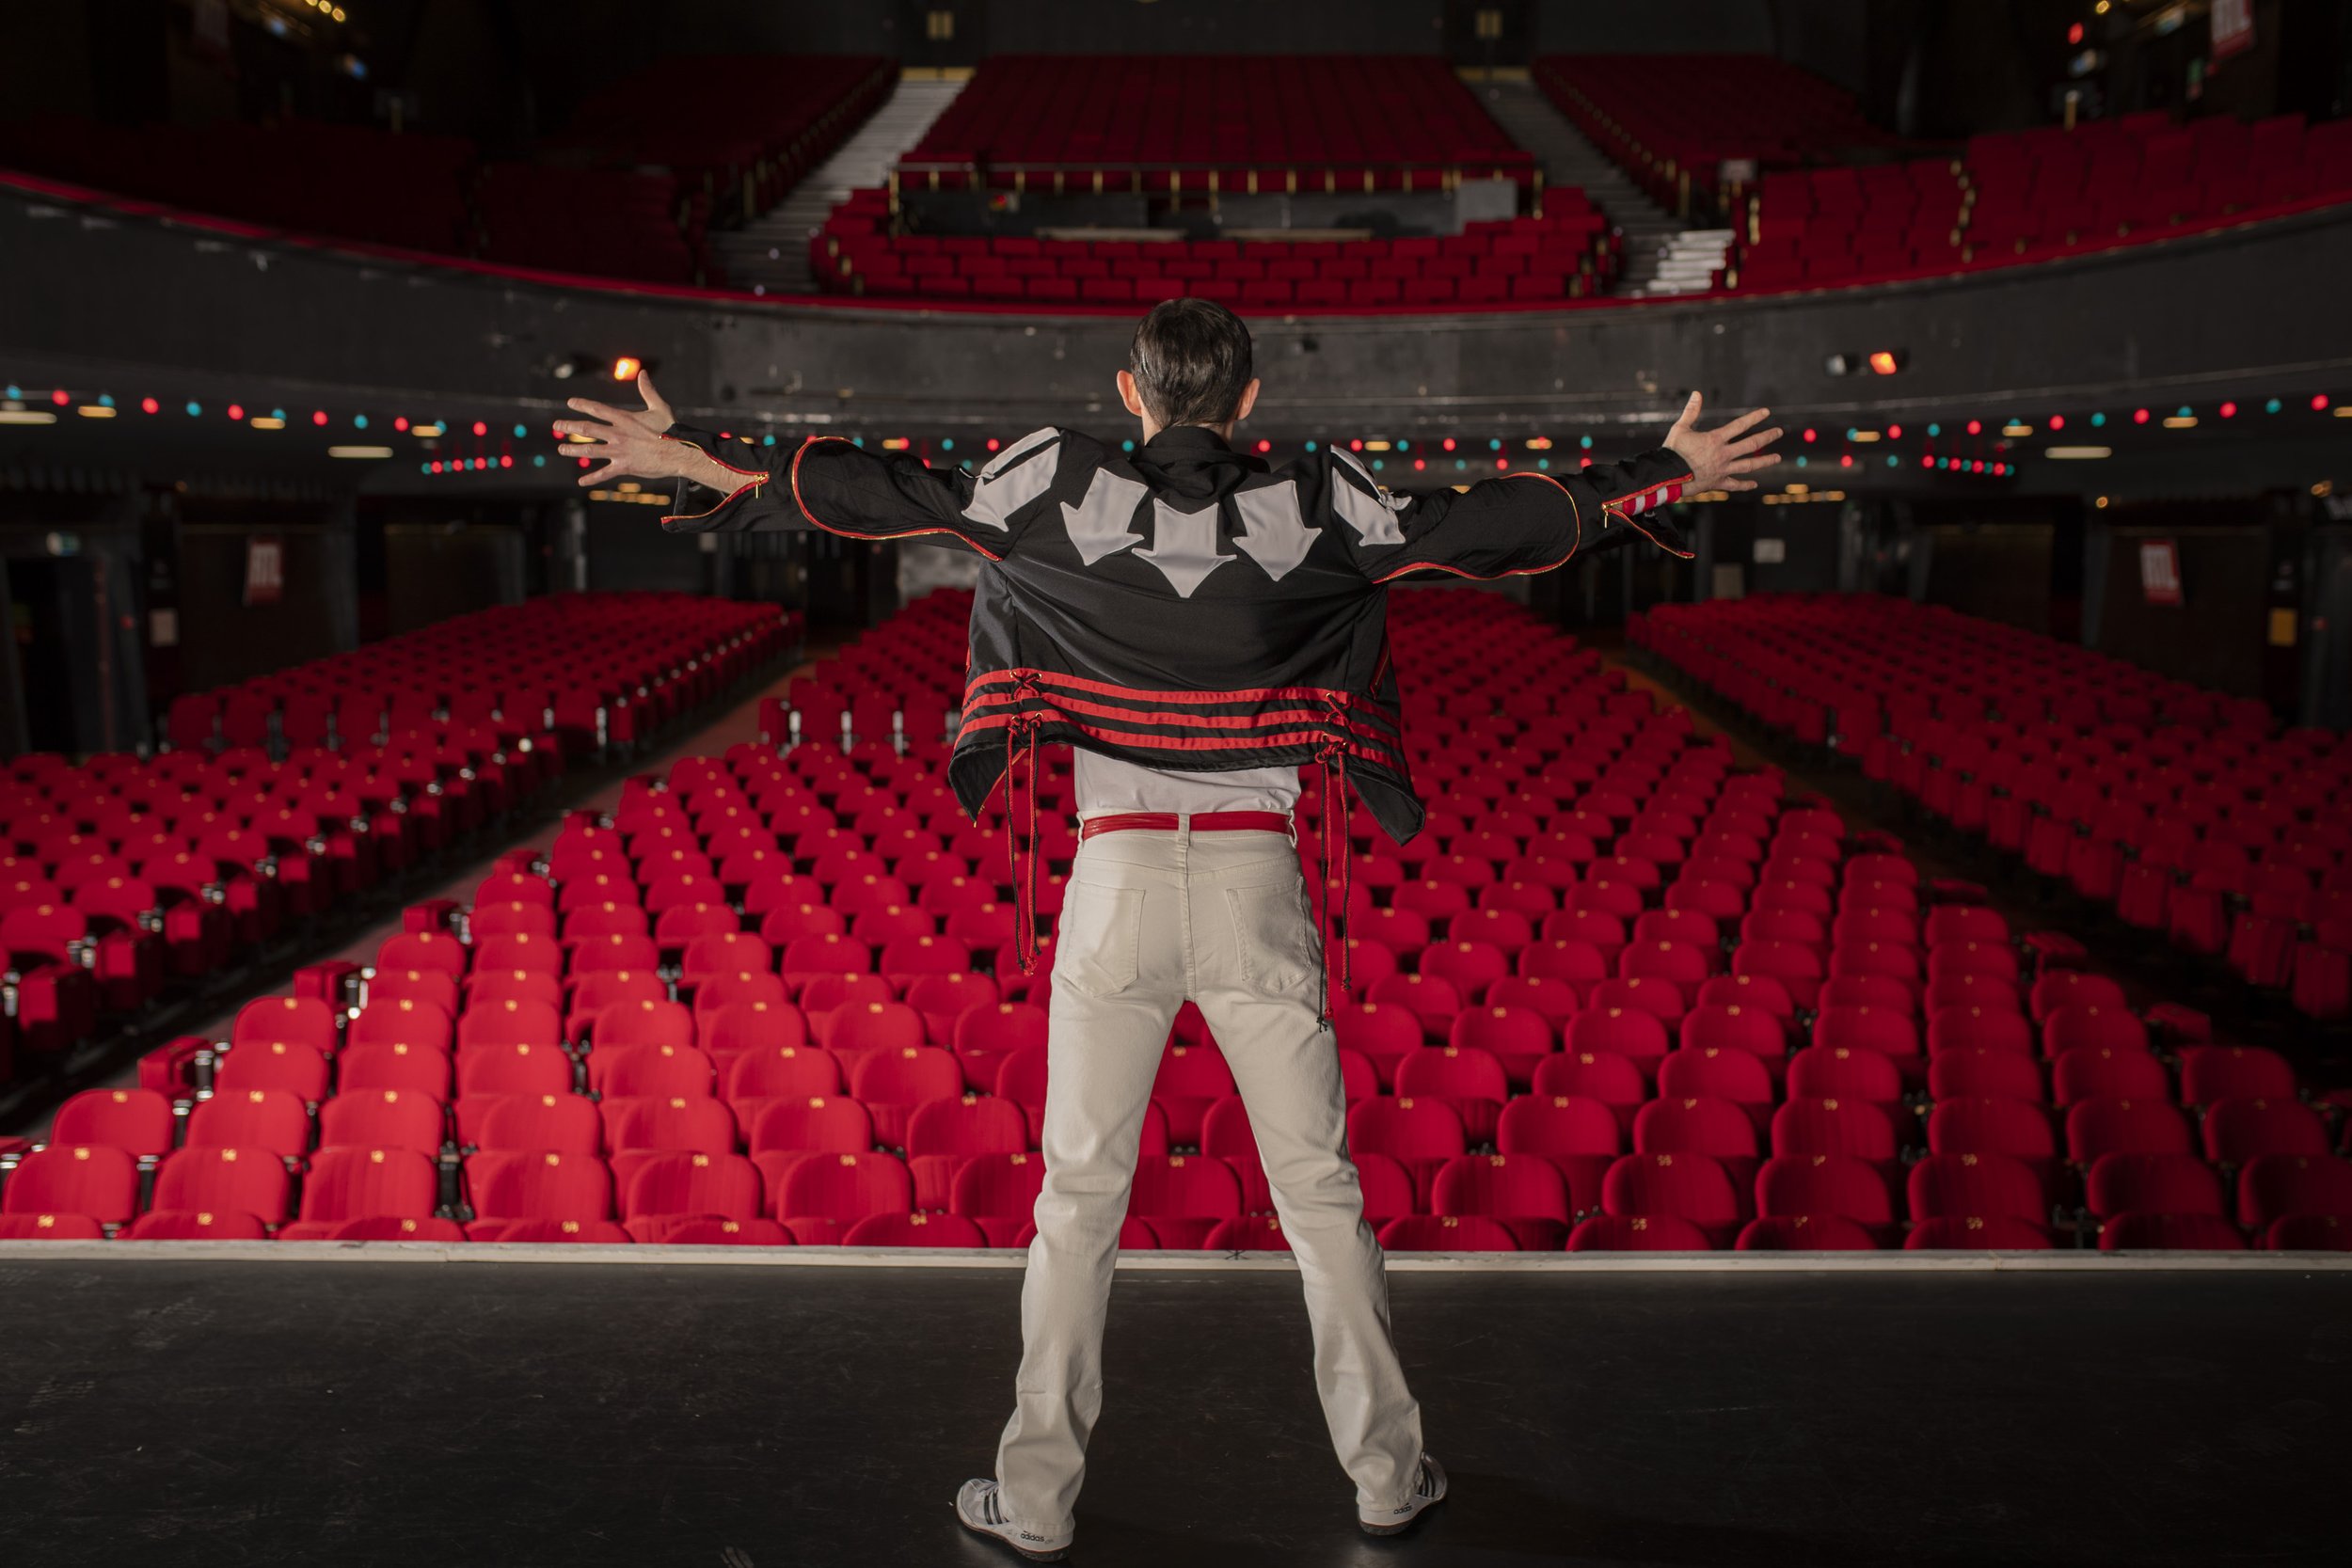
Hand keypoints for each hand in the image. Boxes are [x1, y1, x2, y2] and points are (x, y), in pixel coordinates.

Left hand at [553, 371, 682, 487]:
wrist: (678, 453)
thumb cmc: (671, 430)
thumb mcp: (660, 407)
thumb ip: (648, 390)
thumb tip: (643, 373)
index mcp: (624, 419)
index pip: (597, 409)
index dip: (582, 404)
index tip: (570, 402)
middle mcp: (617, 434)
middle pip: (587, 429)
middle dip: (569, 427)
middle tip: (556, 426)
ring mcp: (619, 451)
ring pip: (590, 450)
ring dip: (573, 450)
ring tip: (561, 449)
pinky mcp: (624, 467)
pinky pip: (604, 474)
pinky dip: (592, 478)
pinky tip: (581, 481)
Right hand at [1662, 392, 1780, 492]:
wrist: (1666, 476)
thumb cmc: (1672, 452)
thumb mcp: (1680, 428)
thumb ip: (1691, 411)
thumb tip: (1697, 393)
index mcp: (1715, 439)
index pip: (1740, 425)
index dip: (1754, 418)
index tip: (1766, 413)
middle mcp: (1723, 454)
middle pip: (1751, 444)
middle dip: (1767, 437)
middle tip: (1779, 432)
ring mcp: (1722, 469)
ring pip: (1748, 465)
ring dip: (1764, 461)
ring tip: (1777, 458)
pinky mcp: (1717, 483)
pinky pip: (1734, 484)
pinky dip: (1744, 485)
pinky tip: (1754, 484)